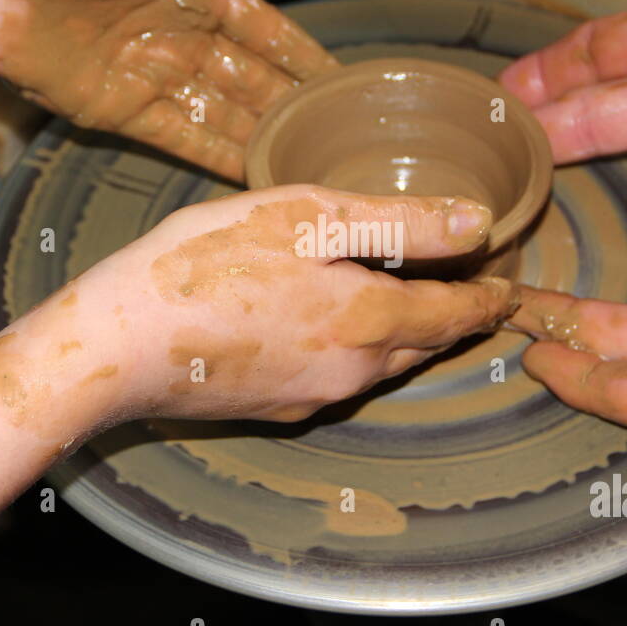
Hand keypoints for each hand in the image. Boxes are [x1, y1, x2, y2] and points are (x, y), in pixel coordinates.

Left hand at [0, 0, 336, 180]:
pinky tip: (253, 174)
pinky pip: (182, 138)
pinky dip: (217, 157)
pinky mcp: (120, 112)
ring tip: (307, 163)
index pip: (266, 29)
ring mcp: (153, 76)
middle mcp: (181, 35)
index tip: (341, 81)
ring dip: (262, 137)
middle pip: (252, 79)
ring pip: (224, 113)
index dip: (303, 55)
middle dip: (291, 105)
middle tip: (337, 135)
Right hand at [0, 185, 516, 437]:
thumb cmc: (206, 266)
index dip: (488, 298)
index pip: (456, 316)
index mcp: (369, 324)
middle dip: (453, 319)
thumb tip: (478, 221)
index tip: (509, 288)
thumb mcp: (307, 219)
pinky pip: (335, 375)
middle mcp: (351, 373)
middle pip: (422, 346)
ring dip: (405, 335)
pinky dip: (355, 348)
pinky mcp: (272, 406)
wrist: (117, 347)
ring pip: (379, 363)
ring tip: (410, 300)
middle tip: (471, 290)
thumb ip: (399, 221)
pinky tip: (332, 324)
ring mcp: (310, 396)